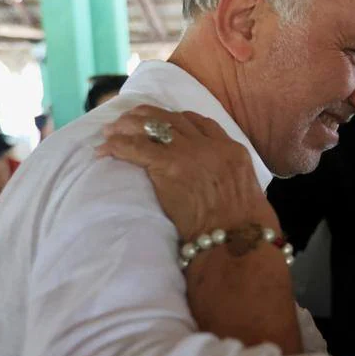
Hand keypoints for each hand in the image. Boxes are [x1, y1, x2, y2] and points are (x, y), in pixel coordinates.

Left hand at [97, 105, 278, 241]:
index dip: (178, 119)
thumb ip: (232, 181)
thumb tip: (220, 189)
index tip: (164, 122)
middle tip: (129, 119)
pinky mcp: (169, 166)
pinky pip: (136, 148)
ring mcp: (190, 153)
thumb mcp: (249, 193)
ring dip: (128, 127)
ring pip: (153, 127)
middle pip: (174, 119)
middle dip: (148, 116)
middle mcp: (210, 145)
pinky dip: (118, 146)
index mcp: (232, 150)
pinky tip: (105, 149)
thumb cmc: (246, 229)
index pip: (201, 123)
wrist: (236, 239)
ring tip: (111, 132)